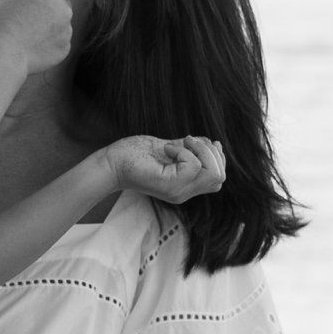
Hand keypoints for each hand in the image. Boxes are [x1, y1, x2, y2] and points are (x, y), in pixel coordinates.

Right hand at [0, 0, 75, 73]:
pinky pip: (59, 42)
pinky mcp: (65, 49)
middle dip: (52, 7)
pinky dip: (49, 43)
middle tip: (32, 16)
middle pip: (64, 3)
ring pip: (62, 24)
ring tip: (28, 35)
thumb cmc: (4, 22)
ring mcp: (66, 31)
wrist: (6, 53)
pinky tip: (33, 47)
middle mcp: (64, 11)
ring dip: (50, 26)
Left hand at [106, 134, 225, 204]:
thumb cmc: (136, 154)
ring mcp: (177, 192)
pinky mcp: (168, 185)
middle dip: (211, 152)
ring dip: (201, 150)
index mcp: (185, 185)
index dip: (214, 155)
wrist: (112, 162)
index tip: (193, 141)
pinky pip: (193, 166)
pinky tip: (167, 148)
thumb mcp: (171, 148)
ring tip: (180, 143)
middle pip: (220, 177)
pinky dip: (184, 151)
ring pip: (214, 174)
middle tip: (188, 141)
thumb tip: (213, 143)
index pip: (218, 177)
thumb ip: (191, 150)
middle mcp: (184, 192)